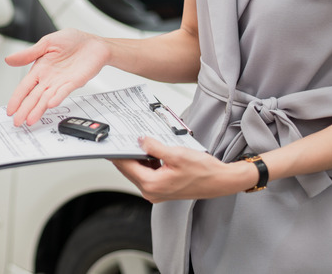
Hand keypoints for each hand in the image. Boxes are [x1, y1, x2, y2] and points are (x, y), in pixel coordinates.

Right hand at [5, 29, 107, 125]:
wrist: (94, 43)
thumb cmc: (72, 41)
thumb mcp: (46, 43)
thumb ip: (28, 54)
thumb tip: (9, 59)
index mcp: (40, 69)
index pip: (24, 87)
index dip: (16, 98)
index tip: (10, 110)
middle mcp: (49, 79)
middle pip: (33, 97)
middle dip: (24, 110)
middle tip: (17, 122)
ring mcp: (61, 82)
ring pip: (46, 99)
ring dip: (38, 110)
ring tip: (31, 120)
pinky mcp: (74, 82)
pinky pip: (64, 91)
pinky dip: (57, 98)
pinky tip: (50, 104)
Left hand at [110, 137, 257, 202]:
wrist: (220, 181)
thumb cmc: (204, 171)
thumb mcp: (176, 154)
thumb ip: (155, 147)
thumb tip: (140, 141)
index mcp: (152, 184)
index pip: (127, 166)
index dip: (118, 154)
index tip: (111, 145)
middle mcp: (152, 192)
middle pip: (130, 170)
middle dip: (126, 155)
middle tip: (122, 139)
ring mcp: (157, 192)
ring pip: (139, 172)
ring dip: (138, 158)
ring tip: (139, 143)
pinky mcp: (162, 189)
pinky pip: (148, 174)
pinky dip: (147, 163)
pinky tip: (151, 152)